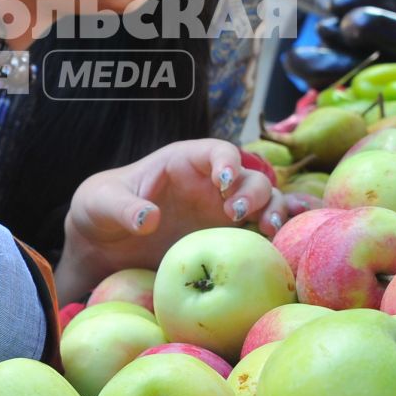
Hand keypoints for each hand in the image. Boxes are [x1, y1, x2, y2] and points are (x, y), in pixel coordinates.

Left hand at [58, 139, 283, 297]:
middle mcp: (211, 184)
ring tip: (270, 231)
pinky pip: (262, 231)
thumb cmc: (100, 210)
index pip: (216, 151)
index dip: (226, 161)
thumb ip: (124, 208)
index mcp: (183, 162)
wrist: (103, 244)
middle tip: (235, 215)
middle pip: (248, 177)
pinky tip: (294, 242)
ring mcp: (222, 211)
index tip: (223, 181)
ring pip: (265, 203)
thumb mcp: (101, 204)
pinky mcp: (227, 239)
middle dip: (251, 192)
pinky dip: (282, 232)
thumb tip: (150, 219)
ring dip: (274, 212)